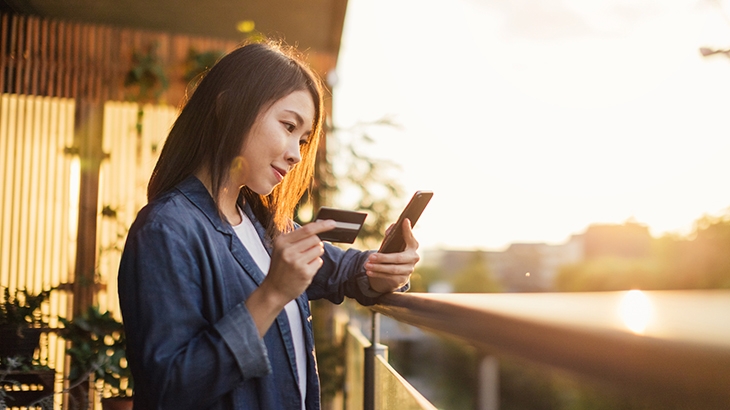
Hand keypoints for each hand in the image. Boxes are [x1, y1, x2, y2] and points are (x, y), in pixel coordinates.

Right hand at [247, 219, 335, 336]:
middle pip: (315, 239)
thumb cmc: (280, 268)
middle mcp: (288, 250)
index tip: (333, 223)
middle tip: (306, 253)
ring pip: (319, 249)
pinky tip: (305, 270)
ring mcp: (296, 262)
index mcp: (282, 241)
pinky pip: (319, 262)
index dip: (322, 225)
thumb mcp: (281, 249)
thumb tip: (317, 229)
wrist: (274, 291)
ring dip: (316, 255)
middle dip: (315, 244)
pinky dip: (315, 265)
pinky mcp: (304, 273)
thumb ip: (296, 239)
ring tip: (304, 262)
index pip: (307, 229)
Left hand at [365, 218, 419, 292]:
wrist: (398, 272)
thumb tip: (392, 227)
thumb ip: (392, 234)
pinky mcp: (403, 279)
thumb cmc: (395, 252)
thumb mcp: (393, 243)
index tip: (404, 221)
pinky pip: (389, 277)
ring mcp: (409, 270)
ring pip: (392, 269)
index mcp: (413, 246)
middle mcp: (413, 258)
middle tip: (371, 257)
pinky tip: (370, 272)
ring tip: (367, 265)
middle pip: (398, 258)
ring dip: (378, 268)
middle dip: (383, 258)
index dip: (408, 230)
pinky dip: (378, 274)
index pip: (410, 237)